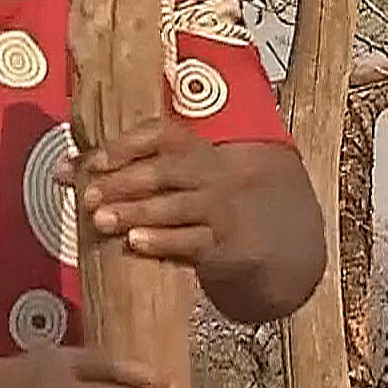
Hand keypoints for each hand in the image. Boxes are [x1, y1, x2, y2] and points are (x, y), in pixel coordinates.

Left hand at [58, 119, 241, 268]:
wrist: (300, 252)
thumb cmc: (252, 210)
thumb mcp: (228, 175)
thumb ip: (179, 168)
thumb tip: (105, 169)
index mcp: (218, 148)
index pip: (166, 135)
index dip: (126, 145)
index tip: (94, 161)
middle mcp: (225, 172)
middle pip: (165, 171)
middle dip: (121, 182)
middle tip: (87, 194)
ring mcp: (231, 210)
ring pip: (172, 207)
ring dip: (132, 212)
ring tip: (99, 219)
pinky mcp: (234, 248)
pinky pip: (190, 243)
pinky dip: (160, 241)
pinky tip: (134, 243)